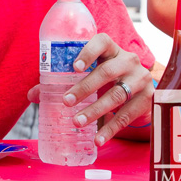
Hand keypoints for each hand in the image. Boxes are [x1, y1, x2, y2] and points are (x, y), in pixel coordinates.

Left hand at [28, 33, 152, 144]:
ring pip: (117, 95)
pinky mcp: (148, 98)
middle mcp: (128, 60)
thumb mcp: (90, 74)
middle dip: (85, 87)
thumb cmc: (106, 77)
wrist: (141, 89)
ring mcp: (140, 79)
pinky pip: (127, 115)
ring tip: (77, 122)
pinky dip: (111, 129)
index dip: (88, 52)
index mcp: (111, 49)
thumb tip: (32, 95)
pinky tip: (98, 139)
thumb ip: (62, 81)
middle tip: (66, 101)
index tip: (74, 67)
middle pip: (106, 72)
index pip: (102, 42)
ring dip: (95, 110)